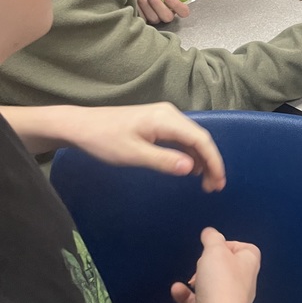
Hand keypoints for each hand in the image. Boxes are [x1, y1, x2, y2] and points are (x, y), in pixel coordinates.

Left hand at [68, 103, 225, 190]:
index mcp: (166, 119)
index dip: (214, 161)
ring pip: (192, 139)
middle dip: (210, 163)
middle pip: (200, 138)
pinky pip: (181, 138)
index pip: (201, 139)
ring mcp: (164, 117)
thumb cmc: (105, 140)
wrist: (82, 126)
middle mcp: (170, 114)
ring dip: (201, 160)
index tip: (219, 182)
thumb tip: (191, 168)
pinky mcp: (158, 123)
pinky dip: (189, 154)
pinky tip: (189, 169)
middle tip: (213, 188)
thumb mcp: (133, 154)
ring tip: (205, 183)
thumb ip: (163, 161)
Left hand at [134, 0, 190, 24]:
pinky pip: (145, 18)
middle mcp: (167, 12)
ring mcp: (156, 17)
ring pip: (155, 18)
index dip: (177, 5)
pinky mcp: (145, 19)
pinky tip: (139, 0)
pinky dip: (141, 8)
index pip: (183, 11)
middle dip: (159, 5)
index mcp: (174, 3)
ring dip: (148, 6)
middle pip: (168, 17)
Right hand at [171, 227, 260, 302]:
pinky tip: (177, 291)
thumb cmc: (220, 288)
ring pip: (213, 285)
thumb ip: (212, 238)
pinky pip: (198, 302)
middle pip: (228, 267)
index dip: (230, 244)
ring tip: (191, 279)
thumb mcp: (214, 251)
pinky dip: (187, 296)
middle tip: (201, 263)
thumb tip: (211, 233)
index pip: (246, 249)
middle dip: (210, 263)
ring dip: (198, 280)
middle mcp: (242, 283)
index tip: (214, 246)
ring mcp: (227, 301)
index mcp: (248, 265)